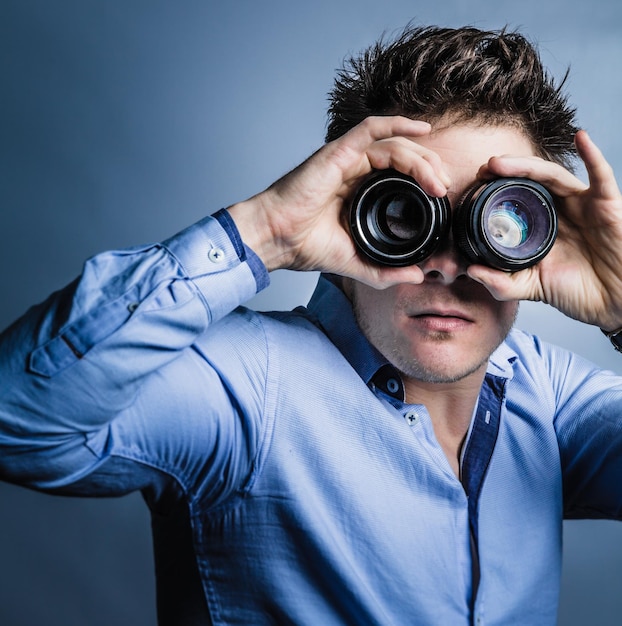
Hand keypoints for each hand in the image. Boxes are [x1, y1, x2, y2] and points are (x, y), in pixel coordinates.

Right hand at [226, 116, 451, 287]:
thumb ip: (385, 271)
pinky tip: (422, 129)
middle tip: (443, 189)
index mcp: (359, 191)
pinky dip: (397, 124)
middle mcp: (355, 171)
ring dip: (421, 159)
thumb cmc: (306, 246)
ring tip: (437, 180)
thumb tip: (418, 275)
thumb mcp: (356, 262)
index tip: (440, 198)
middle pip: (403, 157)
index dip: (425, 181)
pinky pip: (371, 129)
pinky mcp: (338, 153)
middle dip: (430, 168)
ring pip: (394, 145)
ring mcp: (346, 159)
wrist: (276, 240)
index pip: (401, 176)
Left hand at [467, 130, 621, 330]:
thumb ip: (501, 283)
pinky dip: (592, 155)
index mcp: (540, 224)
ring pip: (552, 175)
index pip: (514, 198)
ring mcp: (582, 205)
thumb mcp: (531, 287)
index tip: (472, 187)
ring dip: (526, 165)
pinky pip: (601, 175)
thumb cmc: (577, 292)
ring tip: (499, 162)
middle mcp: (559, 209)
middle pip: (529, 181)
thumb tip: (471, 271)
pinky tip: (580, 138)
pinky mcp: (607, 205)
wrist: (613, 303)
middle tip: (481, 170)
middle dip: (504, 171)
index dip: (494, 190)